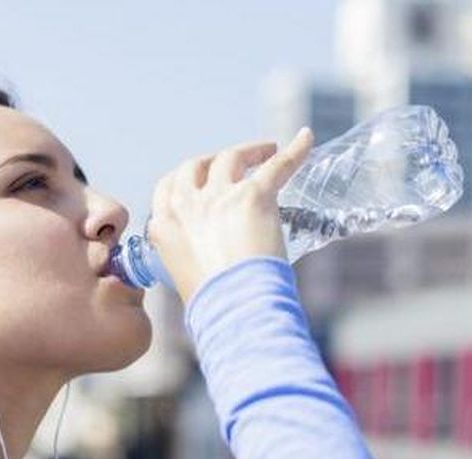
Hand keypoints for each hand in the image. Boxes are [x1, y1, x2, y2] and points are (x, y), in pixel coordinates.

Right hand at [146, 127, 313, 304]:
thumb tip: (213, 262)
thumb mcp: (186, 277)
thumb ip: (192, 259)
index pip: (168, 187)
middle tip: (234, 162)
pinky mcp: (253, 196)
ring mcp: (219, 197)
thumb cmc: (214, 305)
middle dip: (213, 159)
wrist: (235, 307)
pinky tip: (306, 138)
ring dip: (248, 150)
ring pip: (232, 157)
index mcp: (165, 227)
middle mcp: (188, 205)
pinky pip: (277, 164)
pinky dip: (294, 150)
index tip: (199, 177)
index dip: (185, 178)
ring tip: (267, 149)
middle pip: (197, 166)